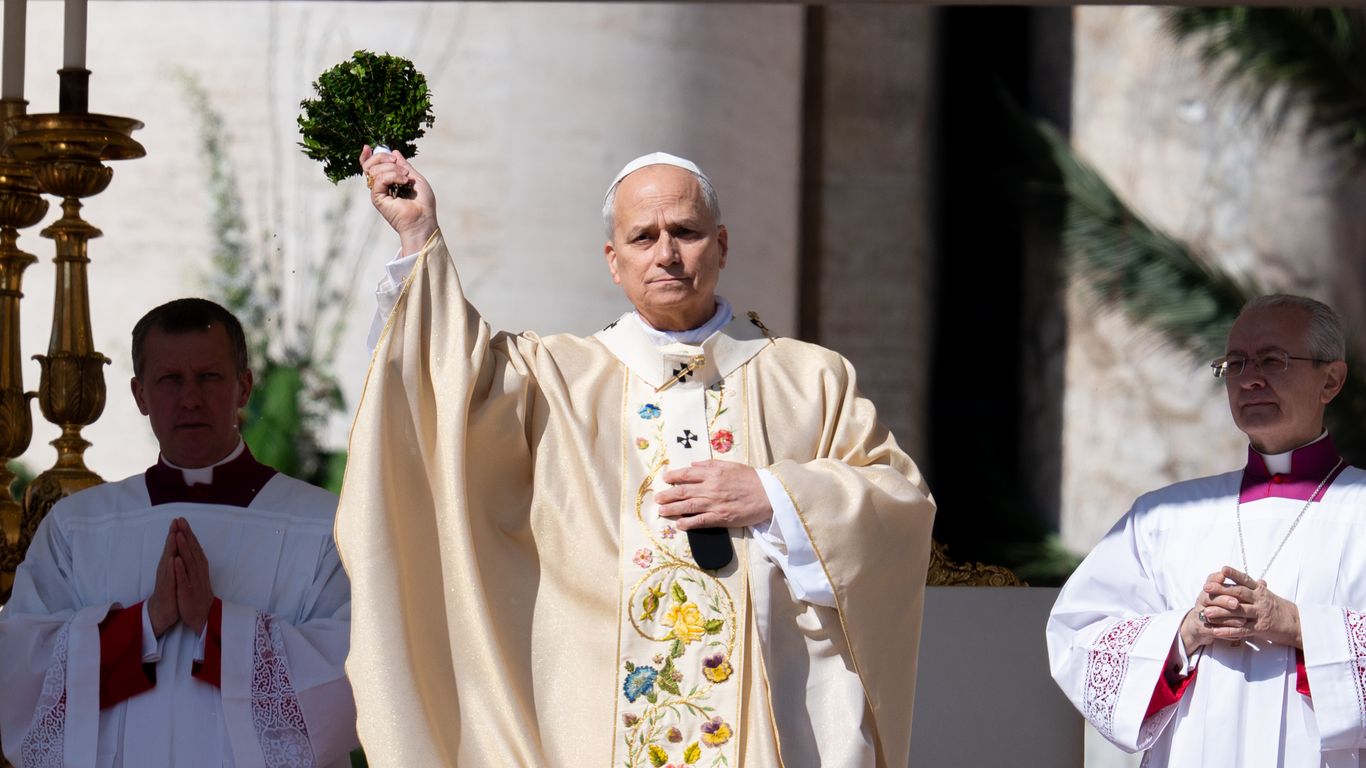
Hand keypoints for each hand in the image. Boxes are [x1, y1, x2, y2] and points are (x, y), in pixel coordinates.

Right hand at [147, 521, 178, 636]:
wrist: (163, 611)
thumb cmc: (170, 590)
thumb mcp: (175, 573)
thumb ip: (177, 560)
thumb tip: (180, 547)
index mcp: (171, 565)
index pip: (174, 546)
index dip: (177, 533)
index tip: (180, 519)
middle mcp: (166, 569)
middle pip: (169, 550)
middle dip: (173, 535)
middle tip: (175, 521)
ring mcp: (166, 579)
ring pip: (168, 561)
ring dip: (171, 548)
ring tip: (173, 535)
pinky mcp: (167, 589)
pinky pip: (169, 577)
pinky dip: (171, 568)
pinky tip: (172, 560)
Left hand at [171, 518, 214, 634]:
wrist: (201, 616)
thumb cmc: (197, 594)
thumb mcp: (197, 575)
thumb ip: (194, 561)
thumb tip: (191, 547)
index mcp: (199, 566)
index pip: (194, 546)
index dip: (188, 533)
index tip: (182, 520)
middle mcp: (198, 571)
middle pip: (192, 550)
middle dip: (186, 535)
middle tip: (181, 520)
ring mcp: (194, 580)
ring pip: (189, 562)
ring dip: (184, 548)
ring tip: (179, 535)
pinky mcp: (188, 591)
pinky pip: (184, 579)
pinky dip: (180, 570)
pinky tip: (176, 560)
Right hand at [360, 146, 437, 253]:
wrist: (423, 219)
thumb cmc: (422, 203)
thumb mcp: (415, 178)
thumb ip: (404, 165)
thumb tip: (394, 152)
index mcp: (388, 181)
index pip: (371, 166)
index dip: (368, 156)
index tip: (368, 147)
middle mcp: (380, 186)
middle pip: (370, 165)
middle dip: (382, 157)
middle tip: (398, 163)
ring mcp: (378, 192)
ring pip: (374, 170)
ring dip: (392, 169)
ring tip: (406, 177)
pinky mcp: (377, 198)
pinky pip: (379, 179)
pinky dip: (392, 176)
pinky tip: (403, 181)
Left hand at [655, 460, 772, 529]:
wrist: (768, 494)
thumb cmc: (751, 479)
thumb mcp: (730, 465)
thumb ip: (710, 464)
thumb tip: (693, 464)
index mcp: (713, 473)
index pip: (687, 474)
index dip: (673, 477)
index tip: (665, 479)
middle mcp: (711, 488)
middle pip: (683, 491)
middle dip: (668, 495)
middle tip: (657, 498)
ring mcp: (715, 503)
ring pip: (688, 506)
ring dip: (672, 509)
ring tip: (661, 511)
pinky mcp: (721, 517)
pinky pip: (700, 521)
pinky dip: (688, 523)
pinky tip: (679, 525)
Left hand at [1201, 565, 1301, 647]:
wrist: (1298, 624)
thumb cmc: (1280, 609)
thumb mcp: (1270, 596)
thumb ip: (1259, 588)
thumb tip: (1258, 579)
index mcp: (1261, 591)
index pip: (1246, 580)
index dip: (1234, 574)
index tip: (1222, 569)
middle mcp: (1260, 601)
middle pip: (1238, 593)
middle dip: (1221, 590)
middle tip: (1206, 588)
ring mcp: (1260, 614)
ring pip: (1238, 611)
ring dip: (1220, 612)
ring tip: (1206, 612)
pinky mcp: (1260, 628)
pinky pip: (1242, 630)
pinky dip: (1228, 631)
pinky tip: (1216, 631)